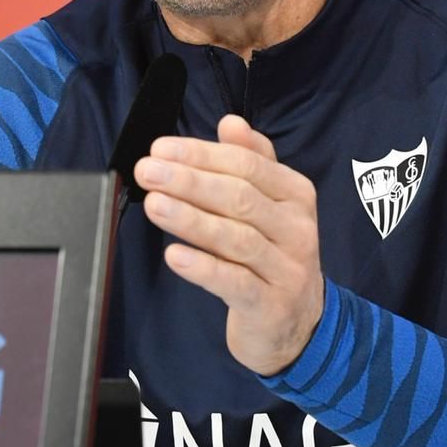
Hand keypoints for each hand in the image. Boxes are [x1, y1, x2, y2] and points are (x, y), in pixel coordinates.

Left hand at [134, 114, 324, 376]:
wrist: (298, 324)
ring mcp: (287, 269)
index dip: (202, 154)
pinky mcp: (270, 305)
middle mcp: (297, 228)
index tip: (161, 149)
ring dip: (191, 219)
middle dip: (190, 181)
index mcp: (295, 195)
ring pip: (236, 238)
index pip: (248, 165)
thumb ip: (253, 161)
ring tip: (153, 204)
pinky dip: (202, 267)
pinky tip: (174, 255)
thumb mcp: (272, 204)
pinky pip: (234, 283)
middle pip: (240, 198)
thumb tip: (230, 122)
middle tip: (148, 171)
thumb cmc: (274, 254)